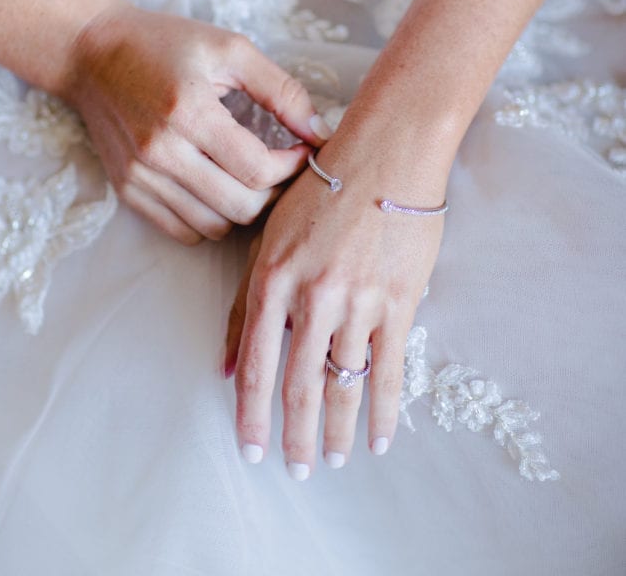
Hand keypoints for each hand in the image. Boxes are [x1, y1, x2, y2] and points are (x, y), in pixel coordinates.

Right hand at [62, 3, 327, 243]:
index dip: (293, 167)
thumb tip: (321, 133)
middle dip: (275, 193)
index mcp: (189, 111)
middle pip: (241, 207)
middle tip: (284, 168)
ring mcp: (140, 176)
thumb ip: (282, 90)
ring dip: (245, 209)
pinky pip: (183, 231)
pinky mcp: (127, 190)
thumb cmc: (166, 43)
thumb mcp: (230, 49)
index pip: (258, 170)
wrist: (92, 52)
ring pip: (215, 226)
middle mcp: (161, 151)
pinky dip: (211, 218)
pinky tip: (219, 187)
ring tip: (253, 179)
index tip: (303, 150)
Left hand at [225, 138, 445, 474]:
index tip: (252, 451)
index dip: (252, 415)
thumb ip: (248, 304)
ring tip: (334, 460)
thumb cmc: (323, 189)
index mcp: (273, 279)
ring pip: (343, 384)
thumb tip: (227, 366)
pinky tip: (381, 439)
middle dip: (294, 436)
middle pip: (299, 384)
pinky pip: (390, 371)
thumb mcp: (270, 236)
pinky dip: (385, 411)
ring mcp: (357, 302)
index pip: (257, 365)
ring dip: (337, 430)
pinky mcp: (398, 302)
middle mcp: (312, 296)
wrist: (386, 154)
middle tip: (295, 470)